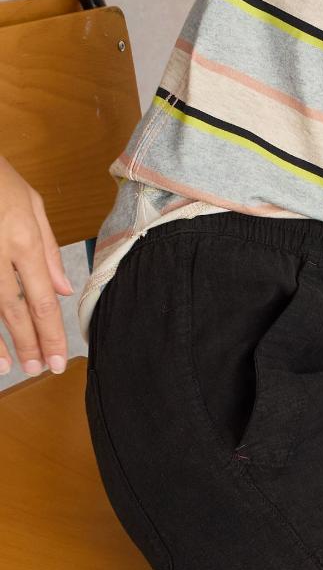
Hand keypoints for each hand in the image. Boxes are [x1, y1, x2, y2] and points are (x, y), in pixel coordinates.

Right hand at [0, 154, 72, 377]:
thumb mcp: (29, 200)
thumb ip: (48, 247)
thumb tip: (64, 289)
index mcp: (22, 239)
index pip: (42, 299)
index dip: (50, 334)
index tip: (57, 360)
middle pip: (15, 309)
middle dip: (29, 343)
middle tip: (38, 369)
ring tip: (11, 368)